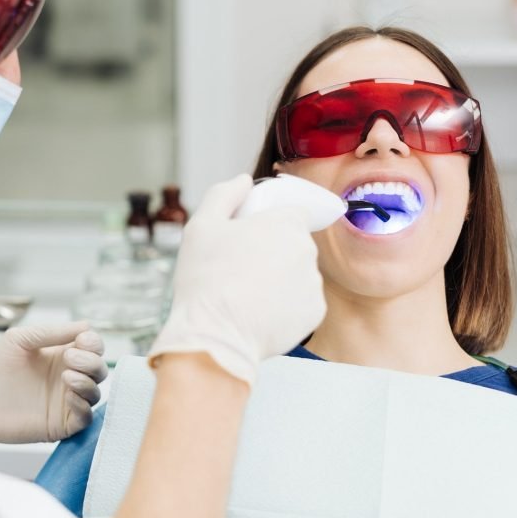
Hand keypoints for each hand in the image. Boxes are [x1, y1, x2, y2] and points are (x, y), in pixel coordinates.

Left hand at [0, 322, 108, 442]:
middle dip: (92, 361)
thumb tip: (86, 326)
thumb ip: (52, 332)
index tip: (82, 340)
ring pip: (96, 392)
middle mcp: (67, 378)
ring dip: (88, 382)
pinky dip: (84, 405)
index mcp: (60, 356)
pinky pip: (86, 417)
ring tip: (67, 377)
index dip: (93, 343)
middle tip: (69, 359)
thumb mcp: (22, 339)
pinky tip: (68, 395)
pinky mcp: (61, 424)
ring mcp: (65, 402)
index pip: (92, 347)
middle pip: (99, 369)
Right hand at [148, 174, 326, 384]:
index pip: (292, 213)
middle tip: (240, 268)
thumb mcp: (201, 225)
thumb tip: (243, 180)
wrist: (214, 337)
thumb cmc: (205, 279)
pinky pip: (300, 303)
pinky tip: (258, 312)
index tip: (250, 238)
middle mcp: (308, 250)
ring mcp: (314, 284)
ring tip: (246, 294)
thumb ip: (224, 194)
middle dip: (273, 252)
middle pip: (294, 244)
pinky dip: (284, 306)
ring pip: (297, 274)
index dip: (270, 224)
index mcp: (286, 223)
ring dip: (279, 279)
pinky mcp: (315, 313)